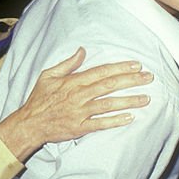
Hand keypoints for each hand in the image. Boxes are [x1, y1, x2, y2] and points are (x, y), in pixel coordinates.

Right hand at [0, 47, 152, 161]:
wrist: (30, 123)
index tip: (136, 65)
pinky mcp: (80, 127)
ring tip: (146, 98)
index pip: (101, 72)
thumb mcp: (48, 75)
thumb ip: (67, 64)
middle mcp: (78, 95)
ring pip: (108, 105)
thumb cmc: (39, 98)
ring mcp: (80, 112)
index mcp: (73, 82)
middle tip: (148, 78)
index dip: (120, 68)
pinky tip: (130, 118)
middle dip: (131, 81)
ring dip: (128, 101)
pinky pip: (100, 124)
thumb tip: (82, 50)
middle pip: (109, 86)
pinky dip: (115, 121)